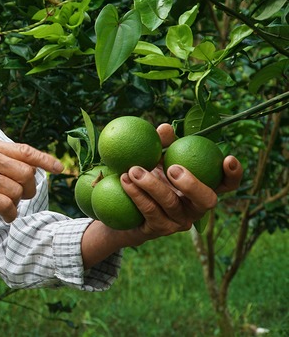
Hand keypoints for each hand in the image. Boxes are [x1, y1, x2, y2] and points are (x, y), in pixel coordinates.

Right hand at [0, 138, 62, 222]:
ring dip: (16, 205)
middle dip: (29, 189)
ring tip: (6, 207)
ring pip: (16, 192)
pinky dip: (9, 214)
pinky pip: (6, 205)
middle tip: (21, 197)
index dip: (45, 160)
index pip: (24, 150)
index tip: (60, 168)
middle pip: (26, 174)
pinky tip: (4, 216)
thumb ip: (0, 159)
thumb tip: (31, 168)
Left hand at [120, 124, 242, 241]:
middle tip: (173, 168)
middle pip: (207, 200)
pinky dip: (136, 193)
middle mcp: (196, 208)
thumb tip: (164, 128)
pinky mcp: (160, 229)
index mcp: (202, 188)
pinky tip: (123, 179)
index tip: (228, 158)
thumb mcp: (156, 157)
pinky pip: (149, 210)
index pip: (227, 184)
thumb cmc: (148, 174)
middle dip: (193, 184)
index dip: (234, 175)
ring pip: (171, 204)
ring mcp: (180, 222)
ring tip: (133, 169)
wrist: (122, 205)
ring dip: (151, 185)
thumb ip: (163, 143)